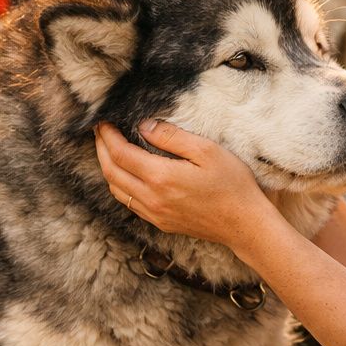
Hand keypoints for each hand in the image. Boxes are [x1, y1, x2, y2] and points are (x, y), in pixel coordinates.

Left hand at [93, 120, 275, 246]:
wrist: (245, 224)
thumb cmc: (232, 185)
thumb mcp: (206, 150)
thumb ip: (171, 137)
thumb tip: (144, 126)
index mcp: (160, 177)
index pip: (120, 153)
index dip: (107, 135)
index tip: (103, 121)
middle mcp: (151, 198)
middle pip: (111, 172)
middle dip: (101, 149)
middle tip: (100, 132)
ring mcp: (154, 214)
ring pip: (116, 190)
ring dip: (107, 168)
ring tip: (108, 149)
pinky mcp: (160, 223)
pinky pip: (129, 203)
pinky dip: (120, 185)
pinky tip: (126, 174)